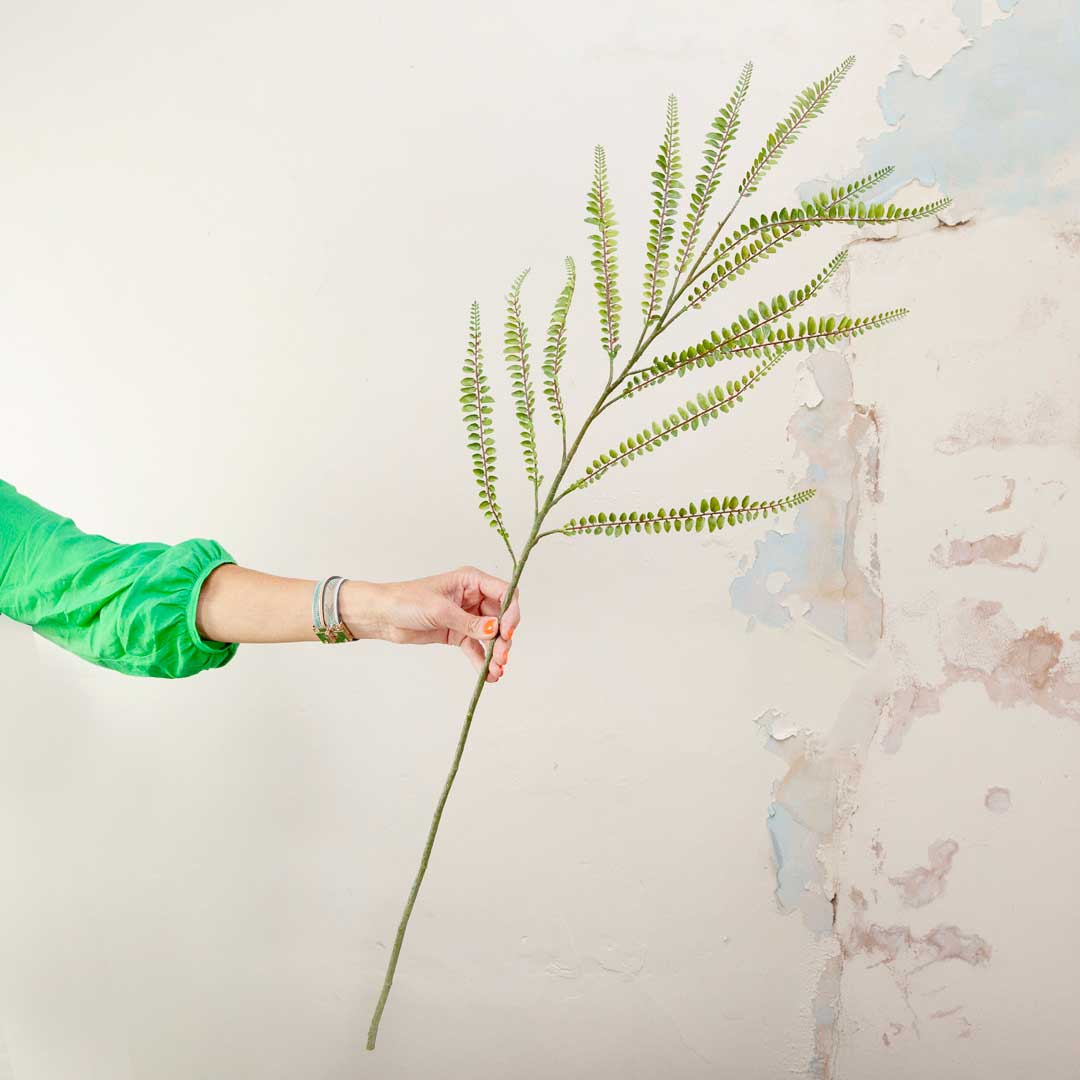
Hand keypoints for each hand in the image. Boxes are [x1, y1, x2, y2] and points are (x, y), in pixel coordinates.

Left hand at [340, 565, 520, 682]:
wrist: (382, 616)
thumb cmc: (406, 601)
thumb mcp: (440, 610)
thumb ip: (470, 622)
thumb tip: (496, 631)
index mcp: (471, 581)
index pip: (504, 593)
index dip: (511, 612)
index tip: (508, 632)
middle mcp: (472, 597)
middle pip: (501, 617)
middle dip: (504, 638)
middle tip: (501, 657)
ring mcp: (466, 616)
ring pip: (490, 635)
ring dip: (495, 653)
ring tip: (496, 670)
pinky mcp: (457, 633)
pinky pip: (476, 648)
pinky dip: (482, 661)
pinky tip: (488, 675)